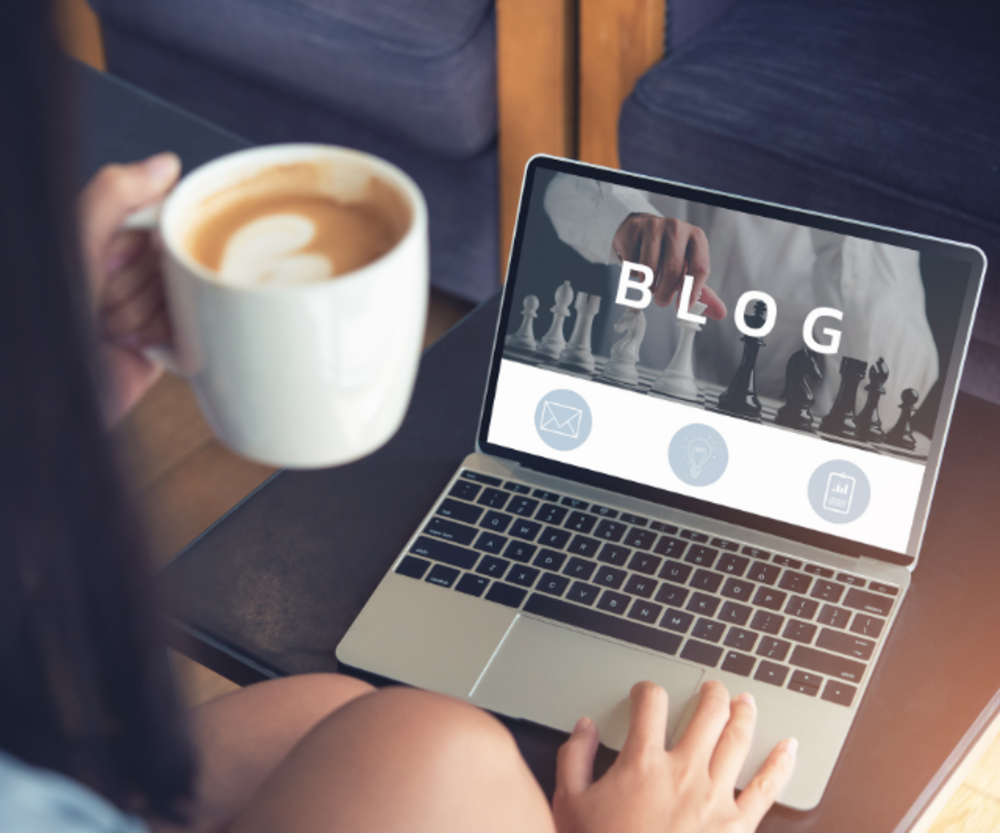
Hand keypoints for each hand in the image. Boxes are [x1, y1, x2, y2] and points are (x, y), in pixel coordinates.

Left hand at [78, 152, 181, 424]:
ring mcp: (146, 306)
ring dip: (148, 313)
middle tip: (105, 297)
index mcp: (102, 238)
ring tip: (112, 328)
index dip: (149, 236)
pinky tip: (139, 343)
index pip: (158, 215)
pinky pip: (194, 327)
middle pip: (172, 256)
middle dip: (142, 280)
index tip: (128, 252)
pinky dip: (169, 335)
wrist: (53, 386)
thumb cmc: (48, 317)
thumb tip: (165, 166)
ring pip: (184, 292)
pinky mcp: (164, 343)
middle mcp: (124, 269)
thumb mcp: (74, 242)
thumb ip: (113, 196)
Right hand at [553, 681, 796, 832]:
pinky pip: (766, 788)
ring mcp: (715, 798)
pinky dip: (780, 763)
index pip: (650, 703)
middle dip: (710, 693)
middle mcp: (684, 772)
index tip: (645, 694)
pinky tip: (789, 746)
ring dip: (743, 714)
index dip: (646, 690)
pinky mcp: (738, 826)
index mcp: (643, 763)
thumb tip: (585, 728)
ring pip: (737, 740)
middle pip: (706, 713)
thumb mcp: (571, 805)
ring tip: (745, 701)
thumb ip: (575, 759)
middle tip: (711, 688)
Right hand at [613, 214, 725, 318]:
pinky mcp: (632, 230)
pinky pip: (630, 263)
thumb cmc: (669, 253)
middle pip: (673, 270)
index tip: (683, 308)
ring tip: (649, 285)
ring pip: (648, 269)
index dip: (691, 292)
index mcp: (697, 237)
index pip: (700, 268)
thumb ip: (703, 292)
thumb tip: (720, 313)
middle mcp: (677, 228)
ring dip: (647, 286)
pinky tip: (637, 268)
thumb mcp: (688, 268)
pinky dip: (632, 274)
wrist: (644, 229)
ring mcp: (653, 226)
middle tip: (662, 301)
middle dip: (665, 293)